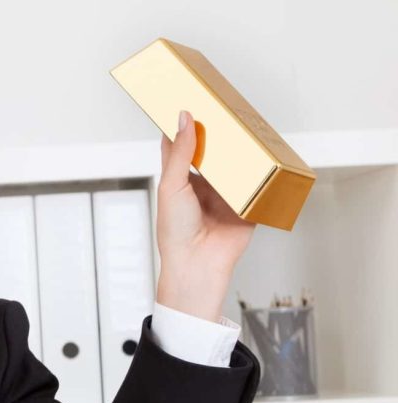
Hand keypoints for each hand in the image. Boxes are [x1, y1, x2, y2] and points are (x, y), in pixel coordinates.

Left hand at [155, 110, 256, 322]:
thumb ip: (181, 153)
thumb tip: (186, 117)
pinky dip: (265, 170)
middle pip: (215, 150)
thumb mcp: (173, 186)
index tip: (191, 98)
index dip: (186, 123)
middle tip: (229, 106)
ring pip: (238, 163)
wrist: (198, 265)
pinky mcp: (248, 205)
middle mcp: (204, 183)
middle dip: (221, 131)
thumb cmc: (175, 230)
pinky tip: (270, 152)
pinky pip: (259, 184)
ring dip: (244, 148)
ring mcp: (227, 193)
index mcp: (181, 178)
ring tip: (250, 124)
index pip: (183, 144)